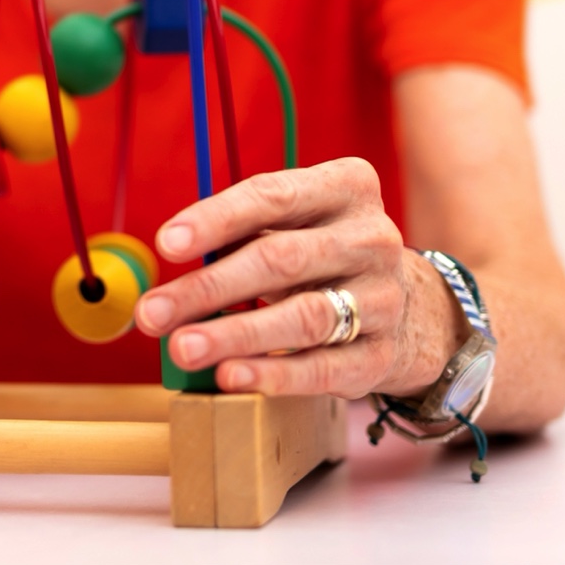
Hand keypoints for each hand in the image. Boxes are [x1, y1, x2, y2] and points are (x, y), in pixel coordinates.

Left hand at [134, 156, 452, 398]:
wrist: (411, 306)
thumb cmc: (323, 254)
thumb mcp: (295, 223)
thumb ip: (241, 232)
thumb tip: (173, 260)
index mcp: (347, 187)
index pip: (273, 195)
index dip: (215, 219)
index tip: (166, 244)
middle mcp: (372, 237)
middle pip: (280, 259)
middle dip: (208, 288)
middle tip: (153, 312)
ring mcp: (384, 297)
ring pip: (302, 316)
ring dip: (235, 335)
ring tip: (183, 348)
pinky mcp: (382, 354)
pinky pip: (323, 367)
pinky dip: (273, 374)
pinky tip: (230, 376)